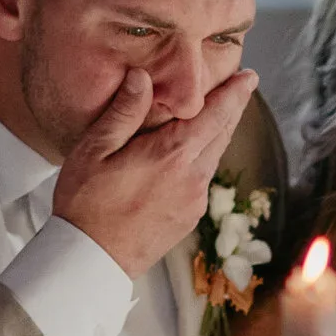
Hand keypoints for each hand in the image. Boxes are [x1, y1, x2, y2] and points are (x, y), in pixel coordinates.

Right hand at [51, 67, 259, 278]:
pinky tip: (191, 154)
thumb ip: (124, 111)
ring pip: (215, 156)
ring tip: (217, 115)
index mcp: (173, 154)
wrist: (91, 259)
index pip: (216, 114)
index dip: (235, 92)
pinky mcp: (189, 217)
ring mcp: (194, 200)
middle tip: (243, 87)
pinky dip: (204, 158)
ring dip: (219, 133)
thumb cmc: (86, 203)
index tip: (249, 76)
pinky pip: (204, 179)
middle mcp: (193, 177)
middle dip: (234, 107)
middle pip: (223, 133)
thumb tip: (143, 76)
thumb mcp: (95, 149)